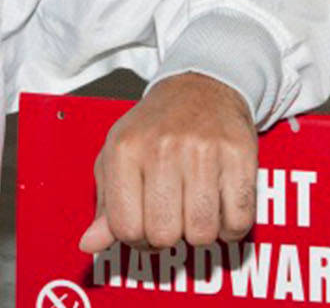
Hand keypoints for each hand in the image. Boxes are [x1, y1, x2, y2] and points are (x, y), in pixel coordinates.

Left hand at [77, 73, 257, 253]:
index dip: (136, 238)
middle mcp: (161, 148)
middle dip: (169, 236)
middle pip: (164, 235)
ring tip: (196, 208)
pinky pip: (238, 220)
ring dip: (201, 232)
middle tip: (173, 216)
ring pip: (202, 233)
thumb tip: (90, 243)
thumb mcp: (119, 155)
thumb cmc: (156, 127)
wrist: (201, 86)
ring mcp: (202, 150)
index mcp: (125, 149)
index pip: (125, 228)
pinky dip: (231, 226)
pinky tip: (221, 207)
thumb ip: (106, 203)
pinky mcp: (238, 154)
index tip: (145, 226)